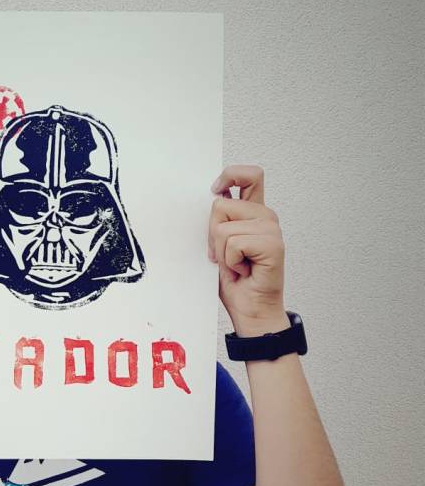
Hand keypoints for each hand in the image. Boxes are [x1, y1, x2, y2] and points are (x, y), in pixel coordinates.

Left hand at [207, 164, 289, 335]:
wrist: (250, 311)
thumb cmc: (236, 281)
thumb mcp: (219, 246)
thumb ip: (218, 222)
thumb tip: (211, 198)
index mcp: (254, 213)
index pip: (250, 176)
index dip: (230, 175)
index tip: (215, 190)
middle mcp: (265, 217)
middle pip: (221, 204)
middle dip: (212, 234)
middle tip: (226, 256)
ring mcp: (272, 230)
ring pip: (223, 228)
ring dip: (221, 253)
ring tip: (236, 265)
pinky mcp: (273, 245)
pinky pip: (233, 243)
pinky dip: (230, 261)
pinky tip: (243, 270)